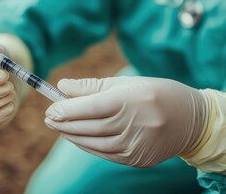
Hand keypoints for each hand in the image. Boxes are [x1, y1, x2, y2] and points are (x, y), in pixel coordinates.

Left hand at [44, 77, 209, 166]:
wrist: (191, 121)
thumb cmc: (154, 94)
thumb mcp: (125, 82)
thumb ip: (91, 86)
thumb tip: (62, 87)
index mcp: (129, 100)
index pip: (89, 107)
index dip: (66, 109)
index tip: (50, 108)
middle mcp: (132, 124)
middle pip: (88, 126)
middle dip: (63, 123)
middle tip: (48, 118)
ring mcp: (135, 145)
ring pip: (93, 143)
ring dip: (72, 135)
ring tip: (58, 127)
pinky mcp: (136, 159)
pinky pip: (103, 153)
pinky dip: (87, 145)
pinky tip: (77, 137)